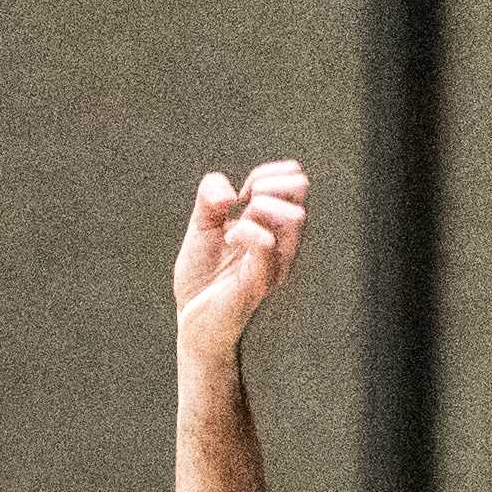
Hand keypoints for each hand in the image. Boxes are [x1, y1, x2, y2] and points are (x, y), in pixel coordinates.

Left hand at [174, 160, 309, 370]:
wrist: (191, 318)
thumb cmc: (203, 276)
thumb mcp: (201, 225)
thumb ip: (209, 196)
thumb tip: (229, 192)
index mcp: (274, 225)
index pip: (293, 180)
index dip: (267, 173)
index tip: (240, 193)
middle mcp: (283, 241)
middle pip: (300, 189)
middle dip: (267, 184)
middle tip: (242, 205)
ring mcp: (277, 262)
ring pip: (293, 215)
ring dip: (260, 208)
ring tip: (234, 228)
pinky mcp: (262, 281)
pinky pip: (267, 244)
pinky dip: (245, 231)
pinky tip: (229, 239)